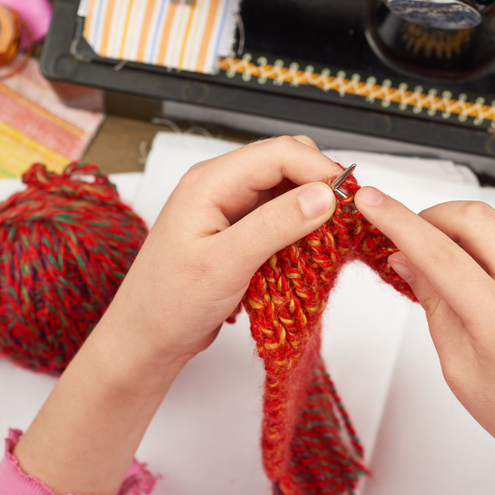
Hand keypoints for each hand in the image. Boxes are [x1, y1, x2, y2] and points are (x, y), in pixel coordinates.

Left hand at [14, 136, 342, 494]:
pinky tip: (308, 251)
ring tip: (329, 237)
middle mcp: (219, 187)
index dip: (319, 171)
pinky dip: (299, 229)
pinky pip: (278, 216)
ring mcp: (228, 209)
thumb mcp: (226, 264)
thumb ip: (275, 225)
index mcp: (210, 182)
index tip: (349, 200)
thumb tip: (322, 196)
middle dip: (319, 184)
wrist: (145, 340)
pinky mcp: (237, 232)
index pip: (279, 154)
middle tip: (345, 219)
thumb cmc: (168, 304)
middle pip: (286, 163)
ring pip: (286, 190)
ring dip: (311, 208)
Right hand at [354, 187, 494, 494]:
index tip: (371, 200)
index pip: (439, 252)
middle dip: (431, 213)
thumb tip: (408, 260)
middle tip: (404, 232)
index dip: (397, 220)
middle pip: (474, 217)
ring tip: (434, 268)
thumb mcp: (460, 371)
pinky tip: (471, 287)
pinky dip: (483, 256)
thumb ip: (434, 307)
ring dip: (457, 235)